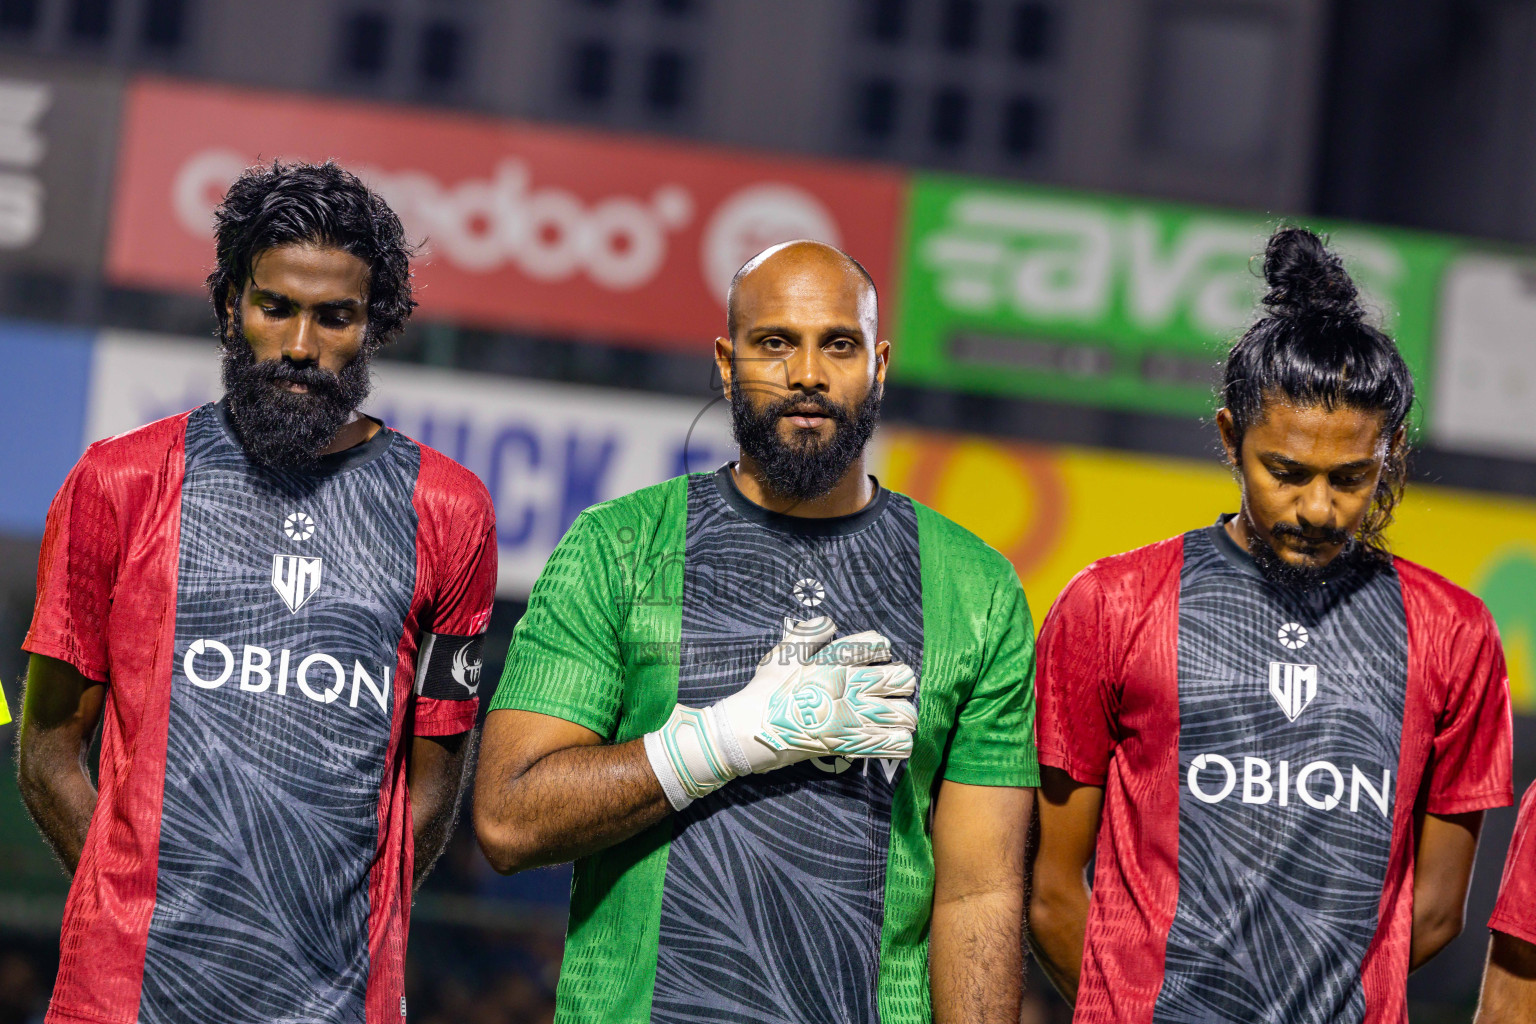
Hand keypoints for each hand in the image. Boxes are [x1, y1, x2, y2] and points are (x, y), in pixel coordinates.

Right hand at [644, 616, 917, 808]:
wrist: (749, 730)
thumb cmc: (764, 692)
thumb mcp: (780, 656)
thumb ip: (805, 635)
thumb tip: (828, 621)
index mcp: (833, 661)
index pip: (873, 644)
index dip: (881, 649)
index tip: (880, 656)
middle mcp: (848, 685)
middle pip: (900, 677)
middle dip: (902, 682)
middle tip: (894, 690)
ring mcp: (852, 716)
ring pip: (904, 713)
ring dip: (904, 716)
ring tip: (898, 719)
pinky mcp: (851, 744)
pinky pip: (891, 744)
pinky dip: (899, 744)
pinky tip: (897, 742)